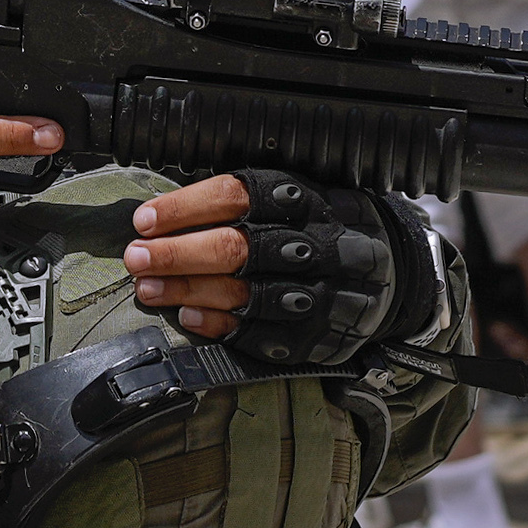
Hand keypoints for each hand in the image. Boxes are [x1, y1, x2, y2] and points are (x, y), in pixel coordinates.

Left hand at [128, 170, 397, 363]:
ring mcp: (315, 292)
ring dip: (186, 291)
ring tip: (147, 289)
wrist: (391, 274)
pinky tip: (187, 317)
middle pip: (234, 248)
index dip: (184, 208)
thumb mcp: (296, 194)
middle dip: (176, 254)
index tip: (144, 220)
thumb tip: (165, 214)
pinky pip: (257, 331)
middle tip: (136, 257)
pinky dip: (218, 324)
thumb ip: (240, 201)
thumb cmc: (323, 226)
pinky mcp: (313, 333)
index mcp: (302, 198)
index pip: (235, 197)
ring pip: (240, 292)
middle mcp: (311, 243)